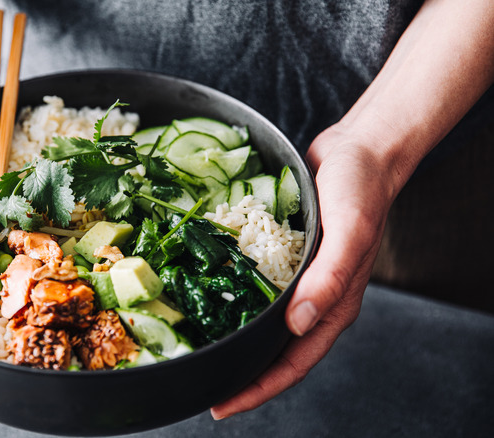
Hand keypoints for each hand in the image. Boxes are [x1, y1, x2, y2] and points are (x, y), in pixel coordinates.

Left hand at [211, 125, 394, 417]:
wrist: (357, 151)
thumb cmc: (361, 190)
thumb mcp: (348, 231)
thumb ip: (328, 279)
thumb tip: (298, 324)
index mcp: (332, 306)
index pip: (294, 364)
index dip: (259, 389)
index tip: (222, 405)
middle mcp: (313, 301)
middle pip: (274, 352)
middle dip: (241, 374)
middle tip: (201, 385)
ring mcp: (298, 282)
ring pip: (263, 324)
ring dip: (235, 341)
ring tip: (199, 351)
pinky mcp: (283, 261)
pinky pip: (257, 292)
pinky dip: (234, 302)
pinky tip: (207, 301)